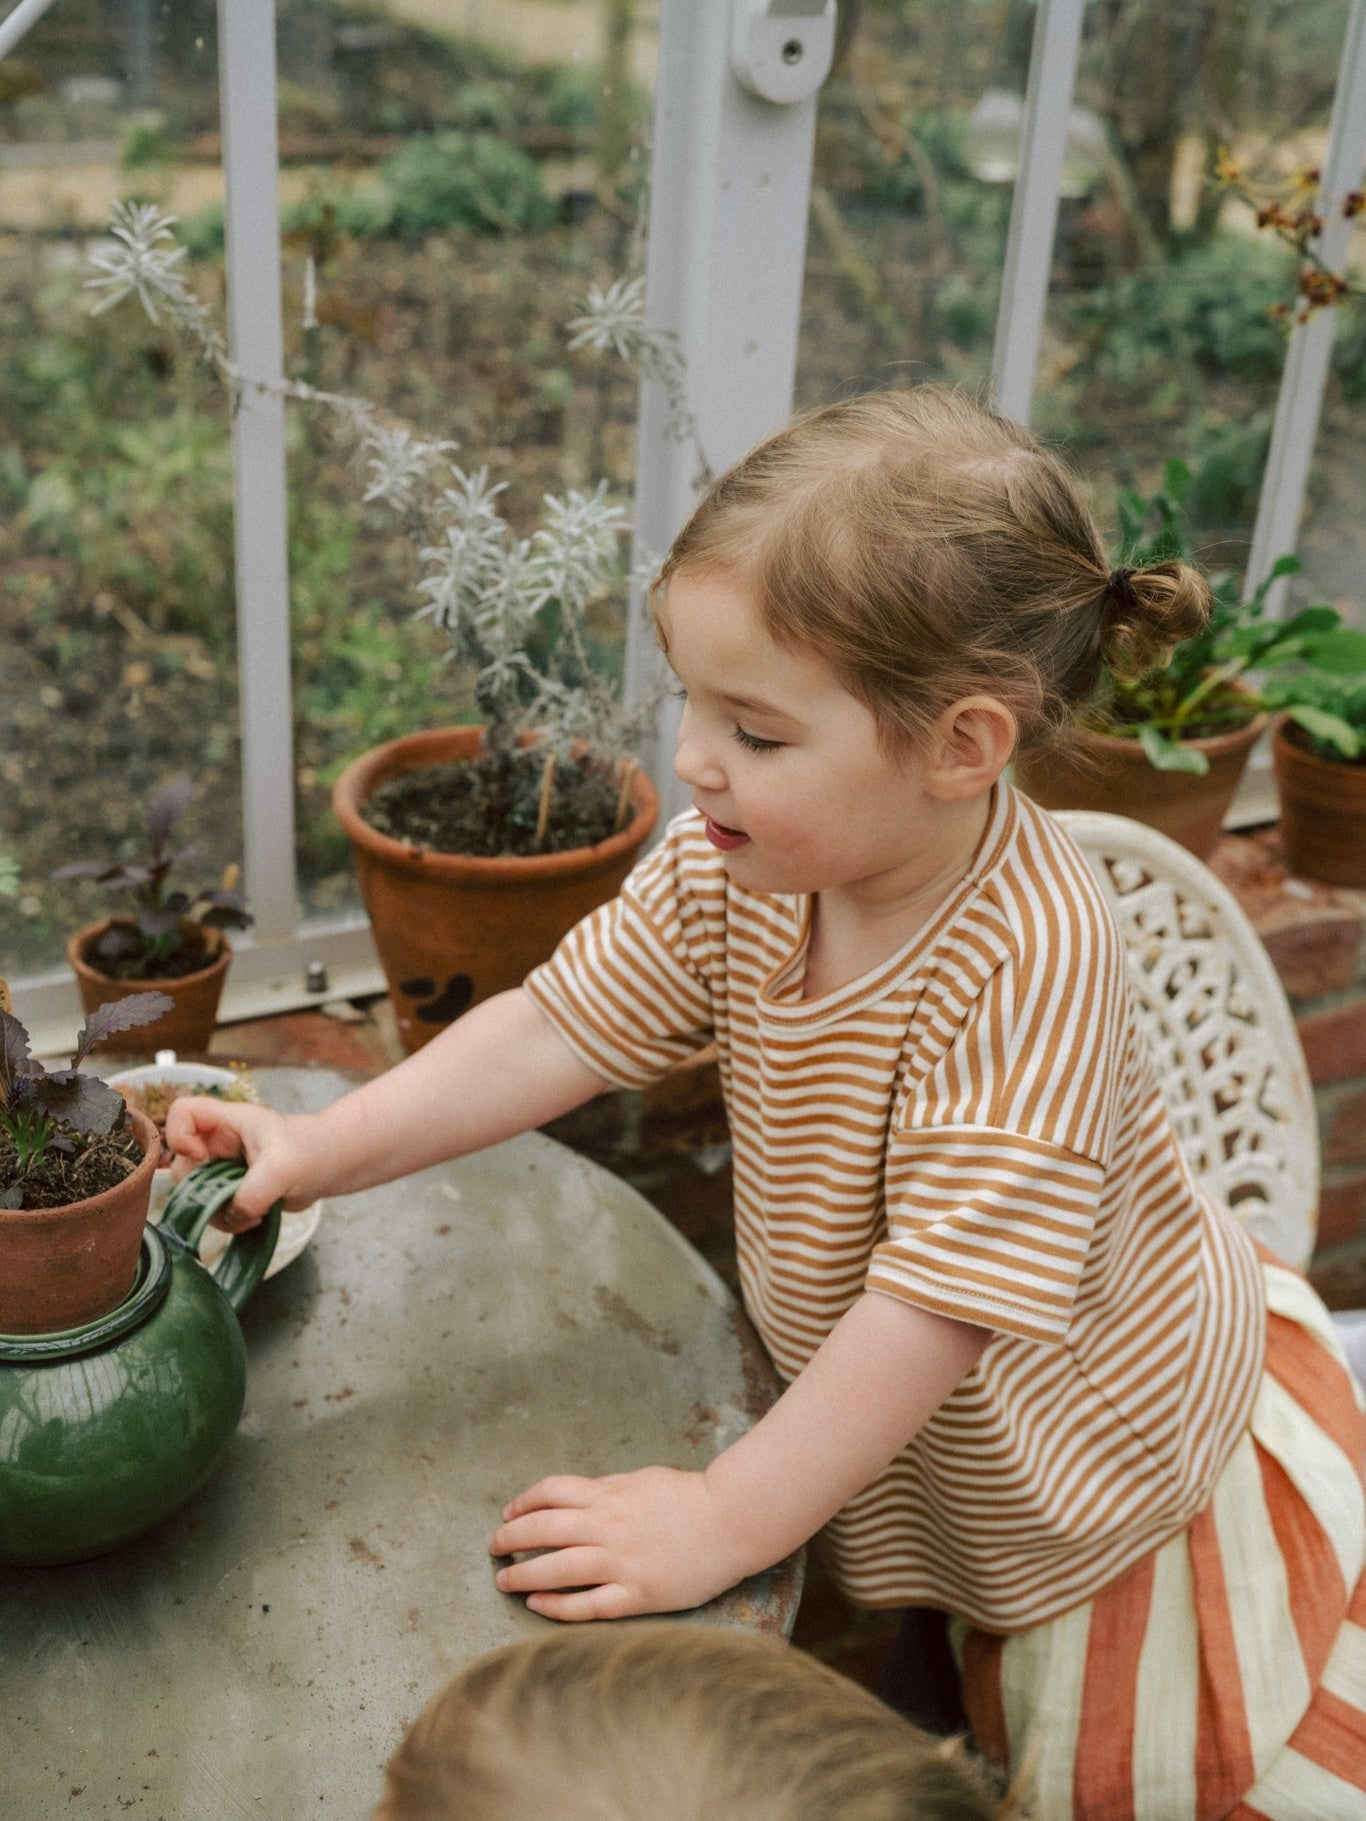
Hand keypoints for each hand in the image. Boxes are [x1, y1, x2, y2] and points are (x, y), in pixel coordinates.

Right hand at [164, 1097, 323, 1228]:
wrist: (331, 1166)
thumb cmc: (312, 1150)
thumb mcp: (283, 1168)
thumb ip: (253, 1191)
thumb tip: (235, 1213)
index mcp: (228, 1122)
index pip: (183, 1112)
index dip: (179, 1136)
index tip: (200, 1157)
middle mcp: (219, 1143)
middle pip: (182, 1167)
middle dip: (204, 1192)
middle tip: (234, 1201)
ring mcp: (224, 1168)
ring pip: (197, 1196)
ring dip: (218, 1213)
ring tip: (253, 1214)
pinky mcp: (232, 1191)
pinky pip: (215, 1211)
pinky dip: (230, 1221)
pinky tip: (256, 1219)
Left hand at [488, 1466, 752, 1621]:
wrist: (731, 1520)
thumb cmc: (690, 1497)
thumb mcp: (643, 1479)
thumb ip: (609, 1489)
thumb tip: (578, 1497)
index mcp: (610, 1495)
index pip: (552, 1493)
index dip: (524, 1502)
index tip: (508, 1512)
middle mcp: (608, 1526)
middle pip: (545, 1529)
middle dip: (512, 1537)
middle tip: (494, 1547)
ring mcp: (621, 1562)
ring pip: (558, 1567)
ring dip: (524, 1574)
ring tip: (504, 1580)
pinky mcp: (637, 1593)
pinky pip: (588, 1603)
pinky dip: (558, 1605)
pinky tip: (538, 1605)